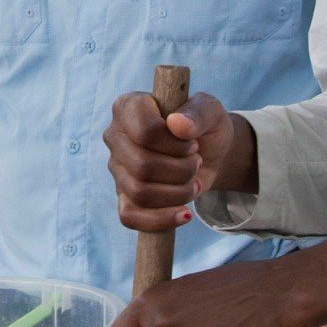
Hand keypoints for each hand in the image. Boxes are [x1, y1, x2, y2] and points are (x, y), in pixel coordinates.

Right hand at [103, 90, 252, 231]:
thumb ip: (198, 112)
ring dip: (178, 193)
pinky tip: (184, 213)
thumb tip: (177, 125)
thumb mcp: (210, 111)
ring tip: (193, 182)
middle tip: (196, 161)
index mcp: (128, 107)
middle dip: (181, 170)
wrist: (208, 153)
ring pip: (140, 193)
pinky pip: (130, 217)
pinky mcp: (123, 196)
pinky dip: (162, 219)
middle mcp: (115, 136)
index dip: (175, 144)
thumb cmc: (203, 126)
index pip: (145, 131)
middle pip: (142, 166)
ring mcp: (116, 168)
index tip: (192, 143)